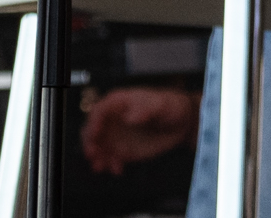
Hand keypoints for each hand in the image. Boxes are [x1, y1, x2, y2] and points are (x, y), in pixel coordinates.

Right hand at [80, 86, 199, 173]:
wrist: (181, 123)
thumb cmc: (171, 106)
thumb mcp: (162, 105)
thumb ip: (147, 109)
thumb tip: (130, 117)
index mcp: (118, 102)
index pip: (99, 110)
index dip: (94, 121)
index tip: (95, 133)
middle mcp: (111, 119)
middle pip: (91, 130)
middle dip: (89, 142)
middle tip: (93, 153)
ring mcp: (114, 135)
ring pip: (97, 147)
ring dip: (96, 157)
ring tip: (101, 166)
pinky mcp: (120, 150)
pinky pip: (109, 158)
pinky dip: (110, 164)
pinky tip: (118, 169)